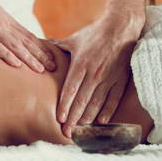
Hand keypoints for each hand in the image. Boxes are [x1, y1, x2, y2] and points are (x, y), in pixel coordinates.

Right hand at [0, 0, 55, 72]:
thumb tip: (3, 37)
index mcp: (8, 22)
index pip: (29, 37)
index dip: (41, 49)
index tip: (53, 59)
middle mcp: (4, 26)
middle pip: (26, 43)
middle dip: (41, 56)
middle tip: (54, 69)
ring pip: (15, 46)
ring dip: (29, 58)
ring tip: (41, 70)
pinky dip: (6, 55)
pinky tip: (16, 64)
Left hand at [48, 11, 144, 136]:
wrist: (121, 27)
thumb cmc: (94, 34)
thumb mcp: (73, 40)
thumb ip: (57, 47)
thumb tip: (40, 45)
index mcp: (80, 65)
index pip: (70, 90)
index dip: (65, 106)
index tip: (60, 119)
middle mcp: (94, 74)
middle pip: (82, 101)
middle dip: (74, 118)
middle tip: (67, 133)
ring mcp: (108, 78)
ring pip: (97, 103)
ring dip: (88, 118)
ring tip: (81, 130)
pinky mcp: (120, 79)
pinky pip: (114, 99)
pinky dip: (108, 111)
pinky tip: (101, 121)